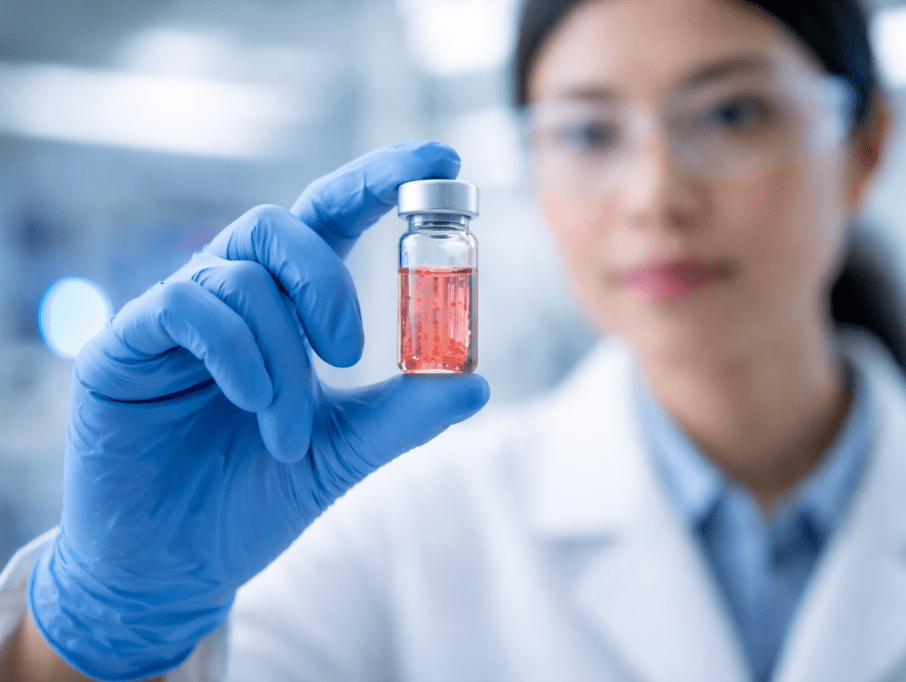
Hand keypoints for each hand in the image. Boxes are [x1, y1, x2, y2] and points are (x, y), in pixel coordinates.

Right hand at [27, 141, 489, 681]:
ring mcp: (176, 315)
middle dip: (326, 279)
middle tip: (354, 352)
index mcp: (287, 308)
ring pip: (240, 276)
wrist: (178, 565)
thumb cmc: (258, 496)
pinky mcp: (126, 344)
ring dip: (284, 356)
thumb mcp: (345, 451)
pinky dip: (237, 352)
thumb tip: (477, 383)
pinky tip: (253, 404)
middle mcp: (232, 295)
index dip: (382, 179)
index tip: (443, 159)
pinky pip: (185, 306)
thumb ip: (404, 414)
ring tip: (289, 432)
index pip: (332, 217)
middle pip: (279, 225)